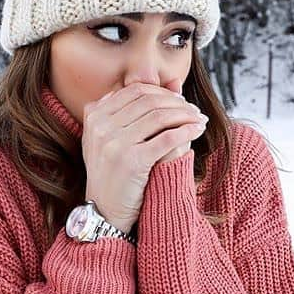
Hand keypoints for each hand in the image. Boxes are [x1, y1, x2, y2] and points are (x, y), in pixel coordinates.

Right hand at [81, 84, 207, 232]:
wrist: (104, 211)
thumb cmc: (113, 174)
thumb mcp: (111, 138)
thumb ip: (132, 110)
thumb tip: (172, 82)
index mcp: (94, 116)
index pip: (135, 91)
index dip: (162, 92)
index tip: (179, 100)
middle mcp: (101, 127)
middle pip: (149, 101)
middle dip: (177, 102)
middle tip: (193, 109)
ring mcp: (115, 144)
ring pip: (160, 117)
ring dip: (185, 115)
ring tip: (199, 118)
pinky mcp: (132, 161)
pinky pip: (167, 138)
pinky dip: (187, 131)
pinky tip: (198, 130)